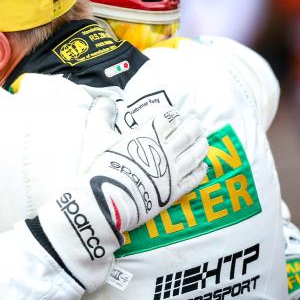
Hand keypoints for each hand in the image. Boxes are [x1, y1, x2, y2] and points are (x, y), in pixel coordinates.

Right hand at [36, 102, 207, 290]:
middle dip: (192, 126)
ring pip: (194, 155)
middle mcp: (165, 150)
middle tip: (196, 122)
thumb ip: (101, 115)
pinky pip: (193, 179)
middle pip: (186, 134)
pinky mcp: (174, 191)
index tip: (174, 114)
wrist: (107, 200)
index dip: (172, 115)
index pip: (167, 119)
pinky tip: (204, 167)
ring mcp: (172, 171)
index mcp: (148, 134)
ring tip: (204, 140)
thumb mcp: (95, 136)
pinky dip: (200, 171)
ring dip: (201, 145)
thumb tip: (104, 100)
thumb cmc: (101, 166)